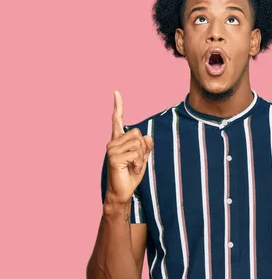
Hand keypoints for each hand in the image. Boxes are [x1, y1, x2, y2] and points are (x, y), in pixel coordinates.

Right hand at [104, 90, 153, 204]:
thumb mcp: (142, 158)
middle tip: (135, 161)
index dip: (118, 106)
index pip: (117, 120)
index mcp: (118, 140)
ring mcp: (111, 150)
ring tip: (132, 166)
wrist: (122, 192)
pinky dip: (138, 163)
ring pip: (138, 144)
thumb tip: (147, 136)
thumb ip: (145, 146)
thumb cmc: (130, 175)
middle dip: (143, 148)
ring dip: (141, 157)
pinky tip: (130, 170)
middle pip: (138, 134)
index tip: (116, 92)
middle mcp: (112, 142)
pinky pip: (136, 154)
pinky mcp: (114, 158)